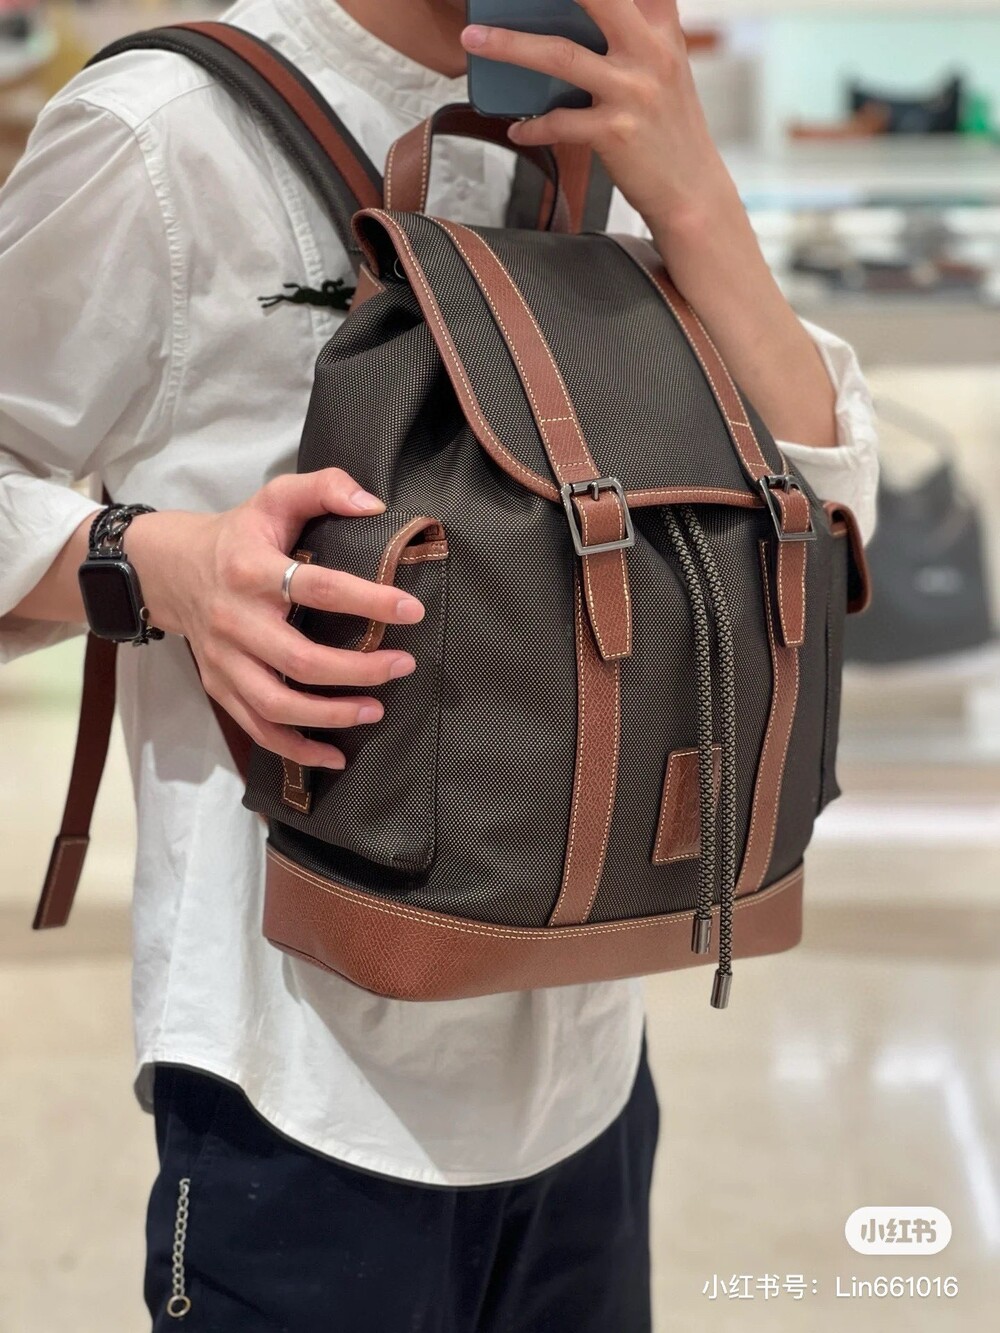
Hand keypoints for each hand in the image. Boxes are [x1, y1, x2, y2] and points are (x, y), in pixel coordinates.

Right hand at [125, 470, 423, 770]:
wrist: (167, 568)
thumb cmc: (238, 535)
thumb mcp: (274, 497)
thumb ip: (325, 487)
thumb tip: (374, 504)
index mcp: (252, 569)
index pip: (319, 587)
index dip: (369, 601)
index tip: (412, 611)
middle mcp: (235, 620)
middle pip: (300, 659)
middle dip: (359, 669)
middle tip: (403, 666)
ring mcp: (224, 660)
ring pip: (277, 704)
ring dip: (332, 715)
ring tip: (377, 709)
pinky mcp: (219, 686)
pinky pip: (258, 728)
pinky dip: (297, 749)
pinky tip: (336, 756)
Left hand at [461, 0, 736, 233]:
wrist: (692, 190)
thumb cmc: (669, 129)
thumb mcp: (664, 67)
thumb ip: (633, 34)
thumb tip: (575, 20)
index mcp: (661, 28)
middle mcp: (650, 52)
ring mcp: (633, 91)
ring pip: (560, 55)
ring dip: (509, 46)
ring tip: (474, 41)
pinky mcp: (615, 131)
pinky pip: (559, 122)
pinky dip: (532, 125)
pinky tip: (518, 126)